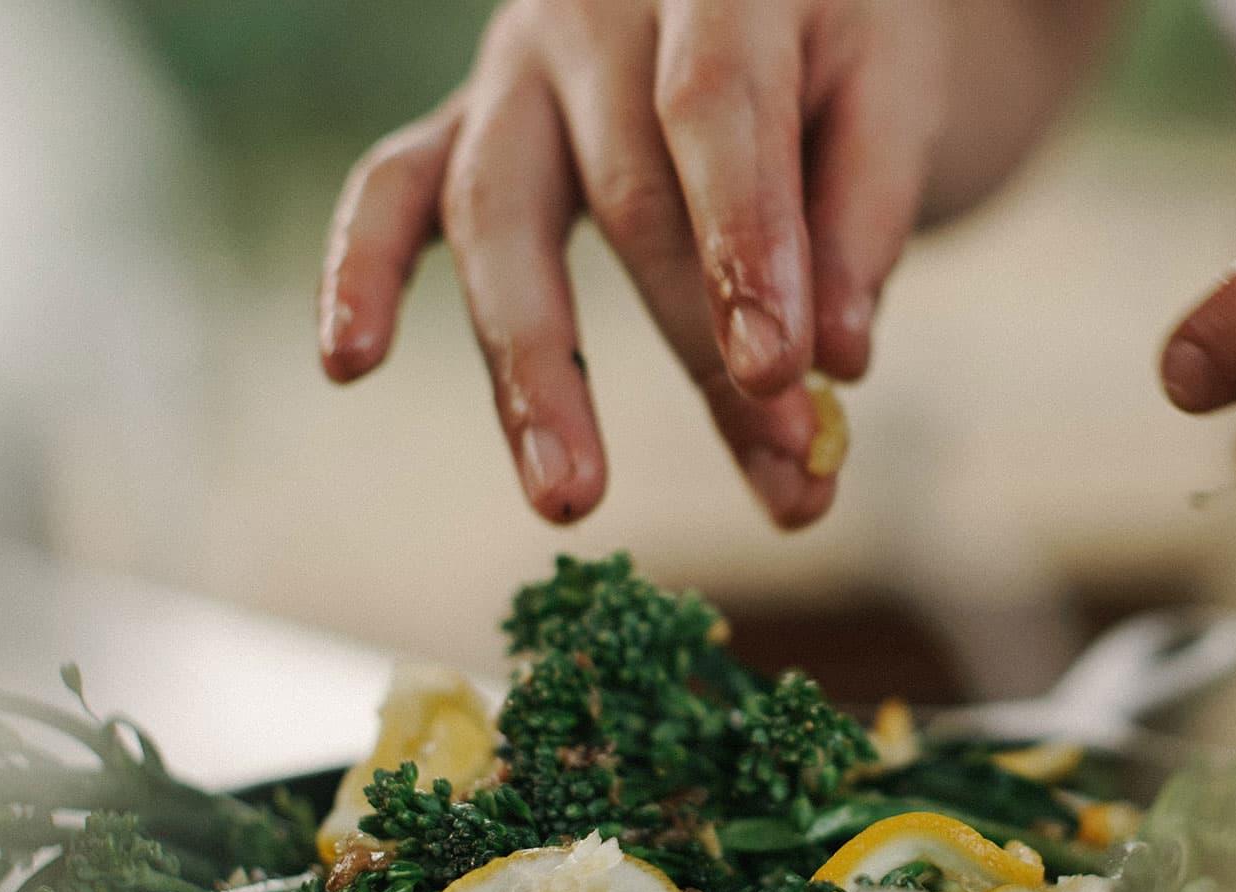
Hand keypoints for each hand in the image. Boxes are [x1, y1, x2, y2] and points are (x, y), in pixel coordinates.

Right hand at [319, 0, 964, 527]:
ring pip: (496, 212)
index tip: (783, 376)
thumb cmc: (839, 40)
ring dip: (533, 366)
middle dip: (698, 349)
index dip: (745, 246)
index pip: (714, 109)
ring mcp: (513, 62)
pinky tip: (345, 362)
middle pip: (626, 192)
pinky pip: (393, 187)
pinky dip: (364, 270)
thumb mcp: (890, 92)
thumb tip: (834, 362)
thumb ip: (863, 217)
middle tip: (779, 472)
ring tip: (567, 497)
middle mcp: (593, 7)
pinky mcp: (466, 118)